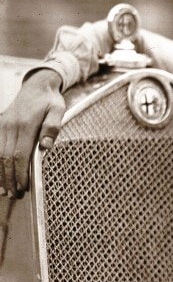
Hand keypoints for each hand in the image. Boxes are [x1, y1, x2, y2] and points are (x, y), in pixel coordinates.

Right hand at [0, 69, 64, 196]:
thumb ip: (52, 127)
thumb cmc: (50, 101)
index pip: (20, 154)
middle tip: (14, 195)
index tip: (23, 187)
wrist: (36, 85)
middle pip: (7, 157)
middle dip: (9, 178)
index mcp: (25, 125)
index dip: (21, 172)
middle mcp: (10, 126)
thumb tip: (46, 146)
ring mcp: (2, 126)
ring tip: (4, 191)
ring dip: (0, 173)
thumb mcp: (58, 111)